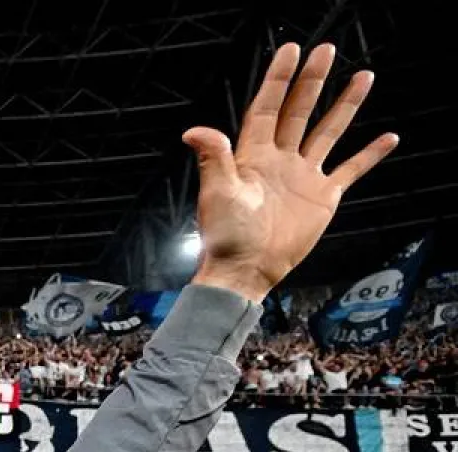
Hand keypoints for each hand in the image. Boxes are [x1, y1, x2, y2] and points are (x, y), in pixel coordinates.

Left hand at [185, 43, 396, 301]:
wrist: (246, 271)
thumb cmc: (226, 236)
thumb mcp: (217, 193)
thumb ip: (213, 158)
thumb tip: (193, 130)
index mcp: (252, 156)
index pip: (267, 108)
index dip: (278, 79)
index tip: (291, 51)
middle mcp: (279, 160)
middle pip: (299, 111)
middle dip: (312, 81)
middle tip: (325, 50)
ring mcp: (302, 177)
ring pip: (327, 132)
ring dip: (344, 106)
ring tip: (362, 77)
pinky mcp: (321, 198)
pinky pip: (350, 170)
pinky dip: (369, 155)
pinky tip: (387, 138)